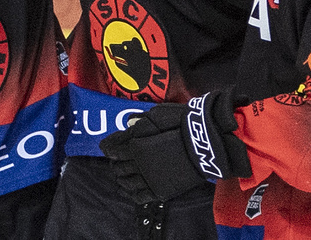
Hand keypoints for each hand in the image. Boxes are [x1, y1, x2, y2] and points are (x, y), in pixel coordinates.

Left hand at [99, 91, 250, 202]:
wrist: (204, 144)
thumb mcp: (157, 114)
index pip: (112, 148)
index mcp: (134, 144)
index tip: (106, 147)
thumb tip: (128, 125)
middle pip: (117, 166)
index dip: (108, 147)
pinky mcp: (159, 190)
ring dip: (120, 177)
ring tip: (120, 175)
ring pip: (126, 181)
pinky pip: (139, 195)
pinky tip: (130, 189)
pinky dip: (131, 192)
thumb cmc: (182, 124)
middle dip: (114, 162)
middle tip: (114, 160)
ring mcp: (148, 178)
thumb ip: (140, 121)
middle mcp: (137, 163)